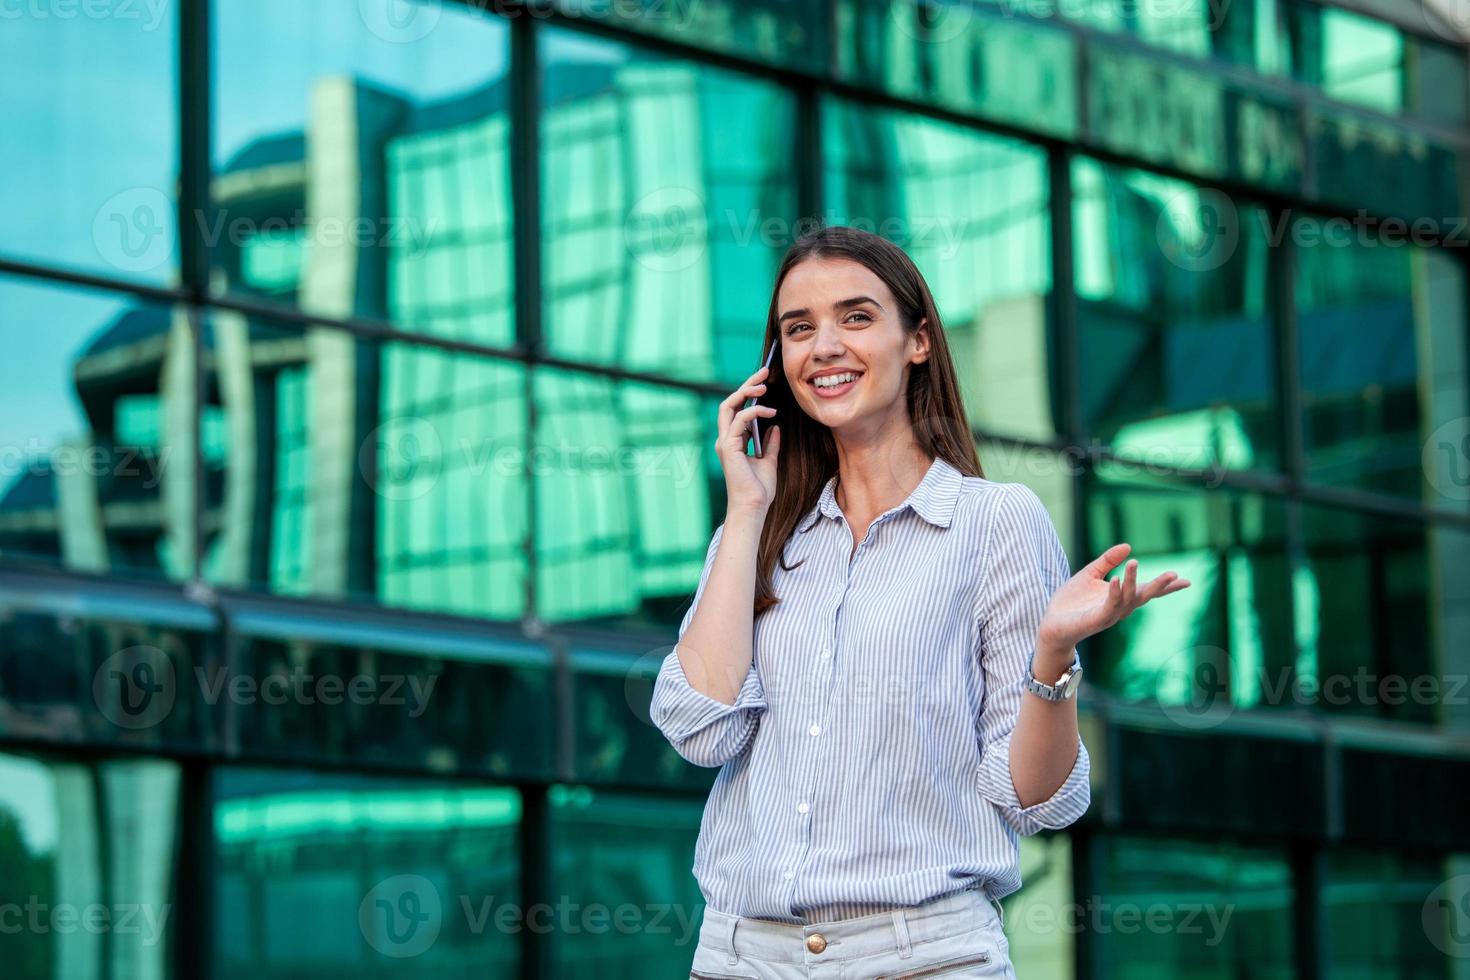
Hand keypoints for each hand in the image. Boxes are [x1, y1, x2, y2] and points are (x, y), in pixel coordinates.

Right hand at [715, 363, 780, 513]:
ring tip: (764, 386)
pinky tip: (770, 412)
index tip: (766, 381)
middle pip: (730, 402)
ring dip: (747, 392)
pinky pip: (739, 421)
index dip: (749, 393)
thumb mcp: (769, 461)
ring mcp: (725, 442)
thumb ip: (770, 444)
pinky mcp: (729, 448)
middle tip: (764, 372)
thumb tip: (775, 427)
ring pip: (729, 406)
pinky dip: (754, 412)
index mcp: (733, 441)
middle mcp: (726, 439)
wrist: (754, 507)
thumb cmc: (759, 489)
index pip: (736, 409)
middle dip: (746, 384)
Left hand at [1037, 543, 1189, 655]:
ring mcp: (1110, 615)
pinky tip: (1115, 580)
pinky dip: (1114, 593)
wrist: (1052, 623)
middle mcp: (1120, 608)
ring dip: (1132, 581)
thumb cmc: (1072, 601)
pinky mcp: (1097, 620)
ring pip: (1127, 599)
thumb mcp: (1090, 574)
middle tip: (1174, 575)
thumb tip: (1128, 546)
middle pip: (1144, 596)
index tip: (1185, 580)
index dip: (1166, 587)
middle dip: (1159, 587)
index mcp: (1120, 597)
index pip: (1146, 591)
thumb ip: (1107, 560)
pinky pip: (1109, 606)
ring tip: (1134, 563)